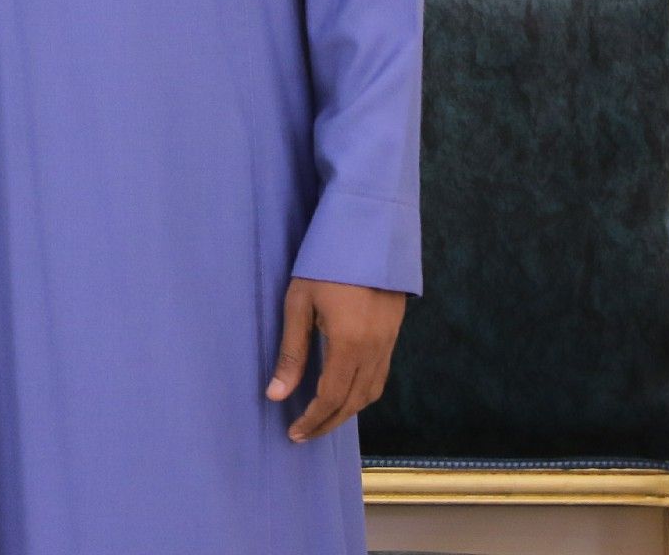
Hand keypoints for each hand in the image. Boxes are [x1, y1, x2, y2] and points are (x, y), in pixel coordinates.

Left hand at [266, 275, 406, 440]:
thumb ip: (291, 353)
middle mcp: (373, 350)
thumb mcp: (299, 305)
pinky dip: (362, 394)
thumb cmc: (325, 265)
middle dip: (327, 422)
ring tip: (321, 419)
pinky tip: (345, 394)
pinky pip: (380, 377)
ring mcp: (387, 343)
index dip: (312, 419)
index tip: (294, 432)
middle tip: (303, 434)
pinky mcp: (392, 335)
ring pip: (370, 393)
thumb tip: (276, 395)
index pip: (331, 397)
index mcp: (349, 344)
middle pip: (353, 402)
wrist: (369, 234)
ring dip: (346, 412)